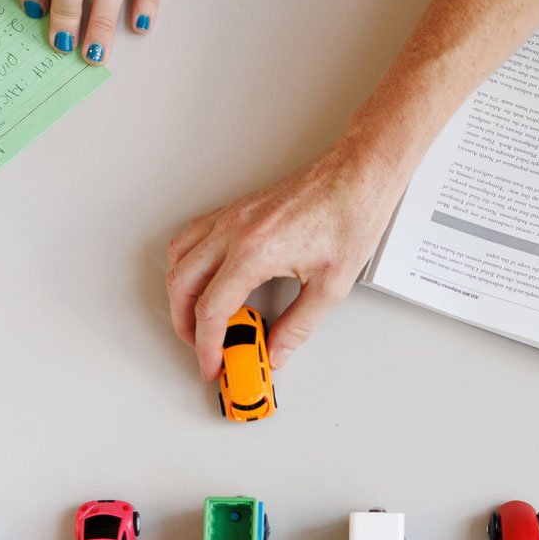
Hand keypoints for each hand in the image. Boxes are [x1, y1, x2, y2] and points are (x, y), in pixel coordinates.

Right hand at [167, 144, 404, 378]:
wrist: (359, 175)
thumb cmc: (350, 215)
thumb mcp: (330, 286)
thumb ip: (298, 325)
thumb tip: (278, 349)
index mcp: (254, 252)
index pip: (211, 310)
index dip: (207, 346)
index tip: (213, 364)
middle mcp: (234, 231)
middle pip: (182, 285)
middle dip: (185, 324)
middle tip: (204, 348)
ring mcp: (232, 216)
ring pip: (179, 257)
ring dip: (182, 292)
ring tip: (202, 318)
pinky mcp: (237, 208)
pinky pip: (193, 235)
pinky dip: (189, 262)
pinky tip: (208, 278)